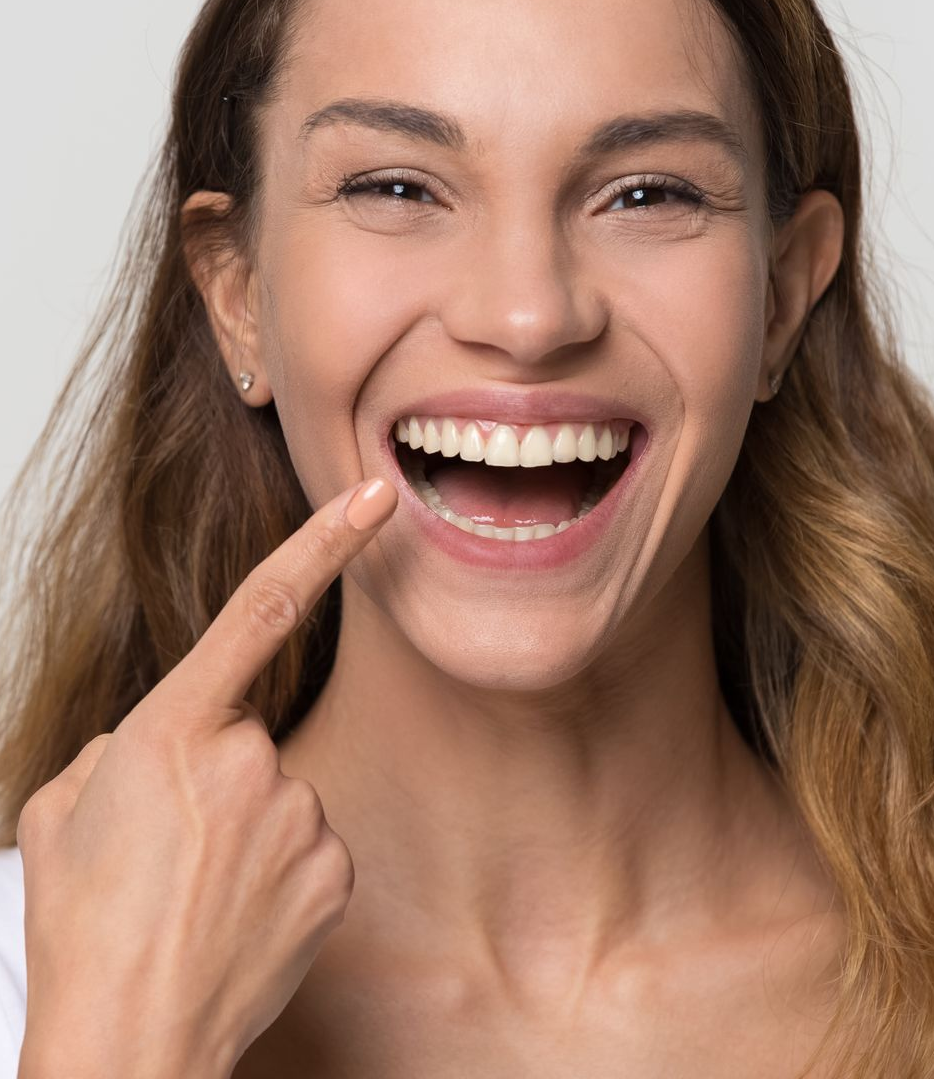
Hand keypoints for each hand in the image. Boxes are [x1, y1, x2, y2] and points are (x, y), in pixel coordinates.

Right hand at [15, 476, 396, 1078]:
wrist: (130, 1039)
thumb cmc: (84, 925)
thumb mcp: (62, 808)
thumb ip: (121, 747)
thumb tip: (161, 743)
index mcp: (176, 727)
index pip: (262, 607)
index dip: (324, 541)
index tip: (373, 496)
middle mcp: (252, 758)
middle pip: (246, 738)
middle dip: (213, 777)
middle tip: (169, 851)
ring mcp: (302, 814)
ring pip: (278, 795)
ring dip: (243, 829)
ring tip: (194, 892)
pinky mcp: (335, 868)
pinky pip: (309, 845)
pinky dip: (277, 870)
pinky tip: (237, 912)